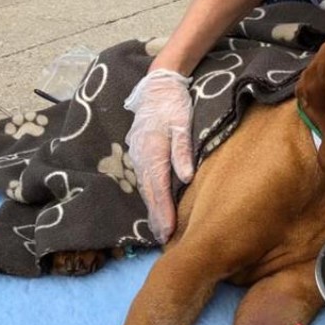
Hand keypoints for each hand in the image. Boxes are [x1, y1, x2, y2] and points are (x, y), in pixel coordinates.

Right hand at [124, 69, 194, 243]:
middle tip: (164, 238)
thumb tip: (186, 177)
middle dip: (156, 216)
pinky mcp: (140, 152)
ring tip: (160, 228)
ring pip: (146, 187)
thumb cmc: (174, 104)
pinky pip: (145, 178)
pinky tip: (156, 205)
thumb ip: (183, 150)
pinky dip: (150, 195)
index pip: (158, 188)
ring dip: (152, 208)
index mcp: (152, 151)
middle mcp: (141, 156)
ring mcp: (138, 154)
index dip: (163, 211)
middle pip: (149, 192)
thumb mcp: (182, 123)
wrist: (158, 85)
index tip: (168, 231)